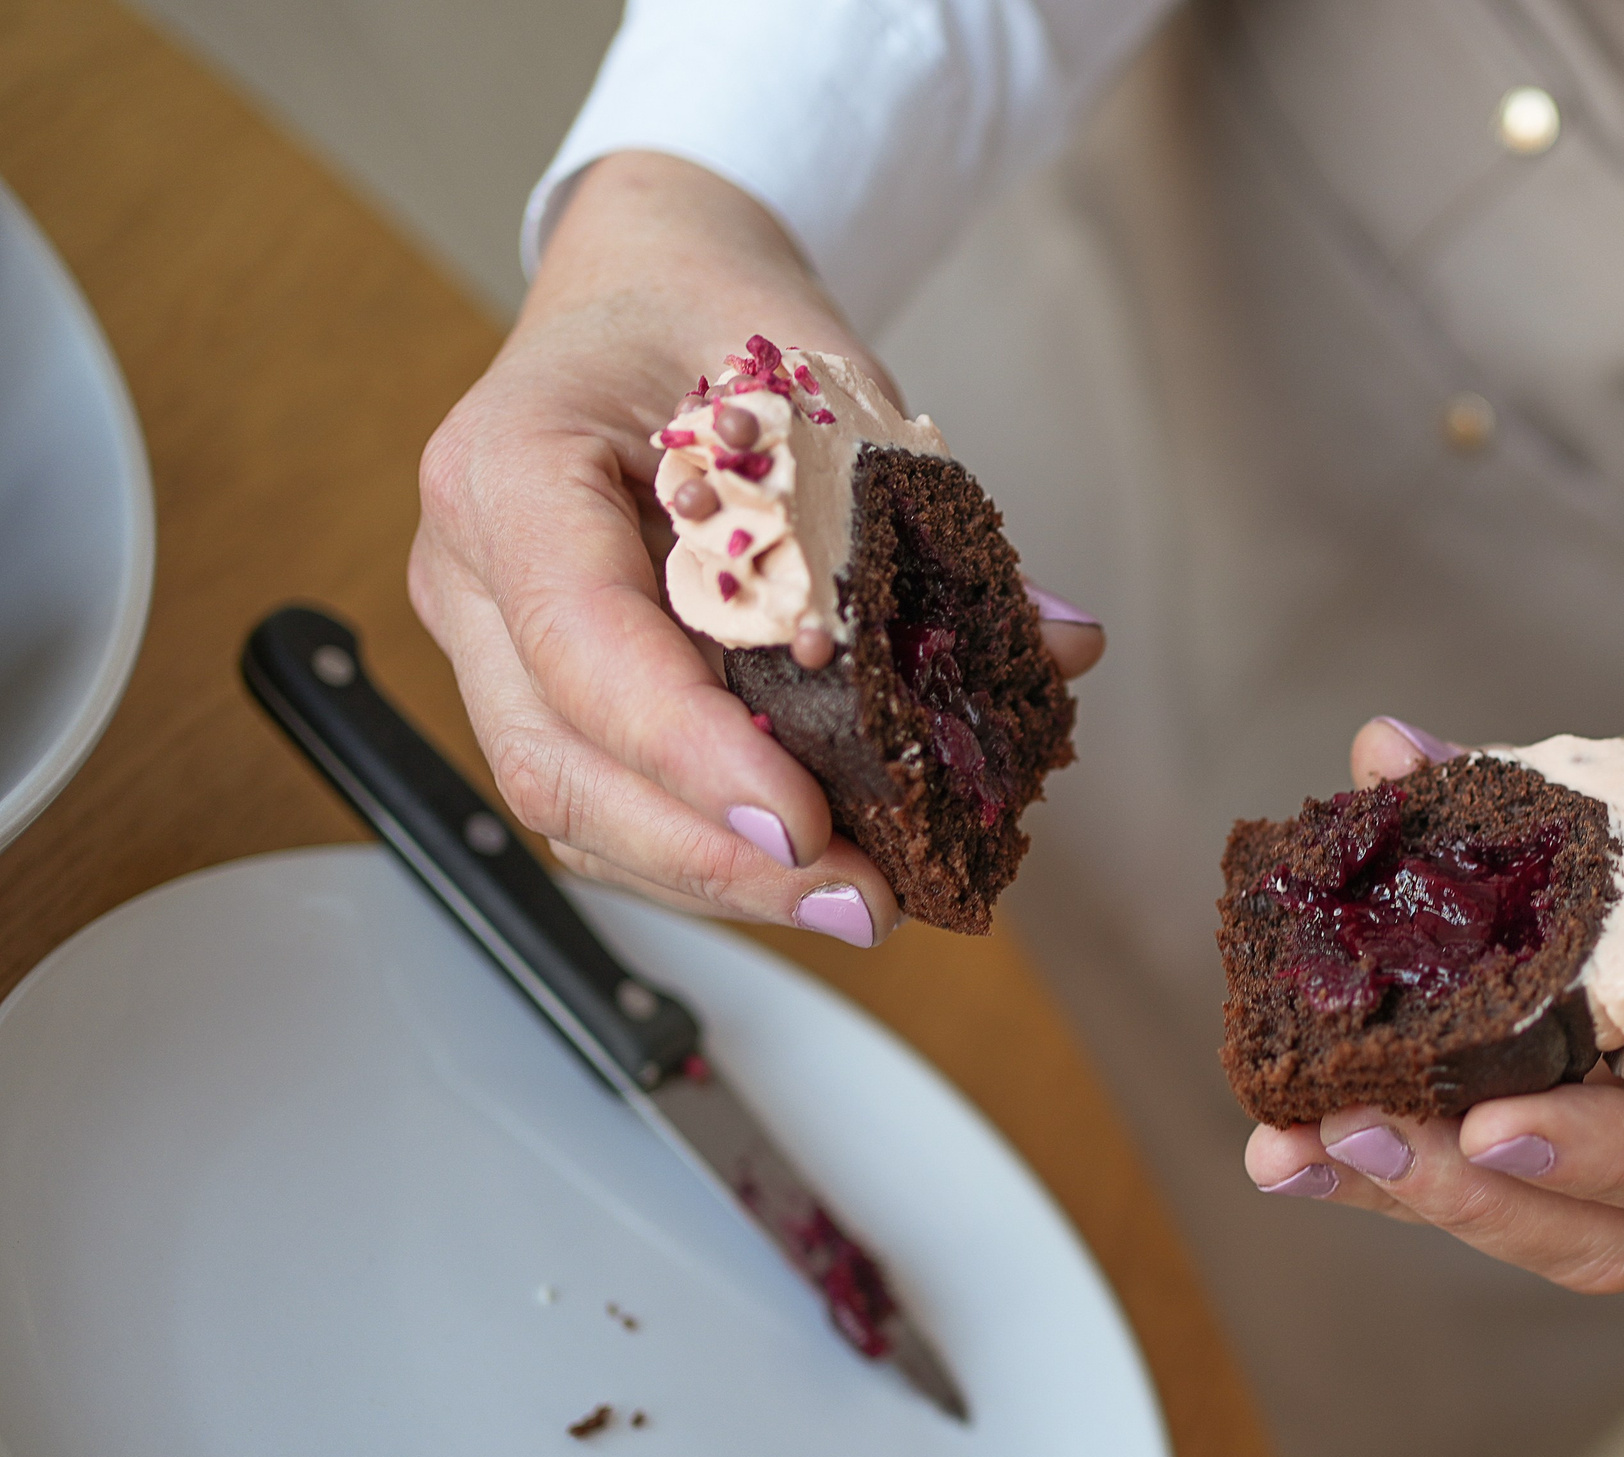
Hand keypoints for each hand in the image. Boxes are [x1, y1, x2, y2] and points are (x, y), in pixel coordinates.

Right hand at [408, 152, 1104, 943]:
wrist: (644, 294)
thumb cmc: (717, 321)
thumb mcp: (830, 391)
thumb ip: (929, 523)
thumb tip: (1060, 644)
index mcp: (511, 466)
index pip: (581, 641)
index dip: (691, 751)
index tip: (806, 823)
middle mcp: (467, 571)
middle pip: (560, 765)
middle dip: (716, 857)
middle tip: (864, 898)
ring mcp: (488, 646)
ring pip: (577, 811)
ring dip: (721, 877)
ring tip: (862, 898)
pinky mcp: (539, 696)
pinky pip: (609, 805)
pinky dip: (713, 850)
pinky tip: (818, 866)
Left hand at [1242, 718, 1623, 1293]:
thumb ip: (1554, 791)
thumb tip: (1386, 751)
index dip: (1601, 1151)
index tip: (1489, 1127)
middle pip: (1608, 1235)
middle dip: (1469, 1196)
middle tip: (1350, 1133)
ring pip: (1539, 1234)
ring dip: (1405, 1200)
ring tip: (1288, 1151)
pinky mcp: (1578, 1177)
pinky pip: (1492, 1196)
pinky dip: (1392, 1175)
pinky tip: (1293, 1144)